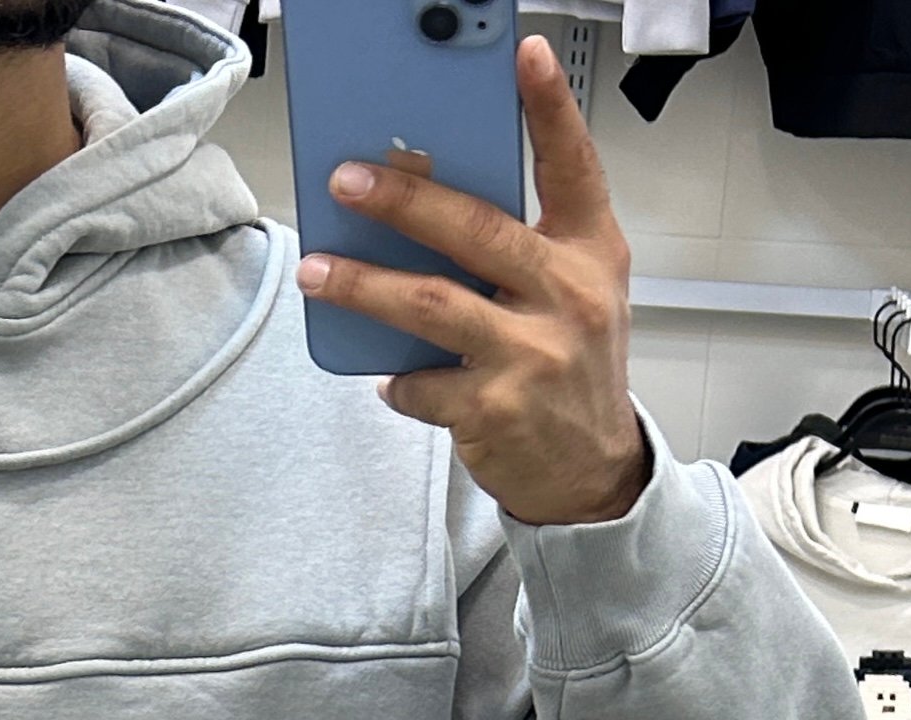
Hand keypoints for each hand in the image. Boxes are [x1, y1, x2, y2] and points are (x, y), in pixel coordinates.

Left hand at [295, 35, 649, 530]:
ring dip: (363, 285)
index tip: (525, 54)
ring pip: (431, 304)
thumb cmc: (573, 371)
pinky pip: (421, 382)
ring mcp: (532, 354)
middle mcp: (567, 295)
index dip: (550, 107)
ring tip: (317, 269)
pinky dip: (395, 379)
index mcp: (591, 252)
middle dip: (403, 200)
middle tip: (348, 179)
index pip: (574, 166)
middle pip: (476, 229)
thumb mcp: (576, 294)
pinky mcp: (496, 410)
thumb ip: (524, 247)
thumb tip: (428, 204)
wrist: (593, 473)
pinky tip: (384, 375)